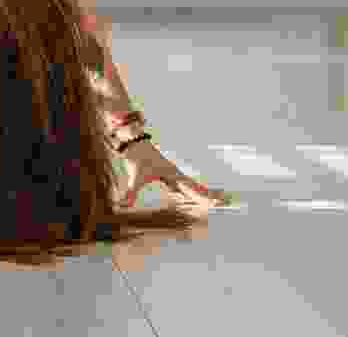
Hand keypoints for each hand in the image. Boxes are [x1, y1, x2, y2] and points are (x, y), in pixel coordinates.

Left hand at [116, 140, 230, 210]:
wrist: (134, 144)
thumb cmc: (137, 159)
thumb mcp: (135, 177)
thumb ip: (131, 192)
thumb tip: (122, 204)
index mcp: (173, 174)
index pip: (192, 188)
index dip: (205, 196)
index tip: (217, 200)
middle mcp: (175, 175)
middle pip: (195, 188)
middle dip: (209, 196)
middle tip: (224, 203)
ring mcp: (172, 175)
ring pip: (191, 187)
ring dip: (203, 194)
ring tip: (218, 200)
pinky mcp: (167, 175)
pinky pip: (182, 186)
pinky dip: (192, 192)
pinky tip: (195, 197)